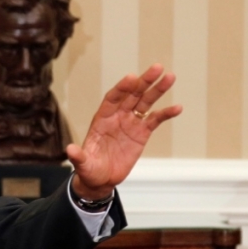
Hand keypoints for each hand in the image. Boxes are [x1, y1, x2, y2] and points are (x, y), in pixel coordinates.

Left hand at [67, 63, 181, 198]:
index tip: (131, 78)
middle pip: (132, 94)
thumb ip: (79, 156)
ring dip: (157, 90)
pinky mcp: (142, 133)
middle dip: (143, 81)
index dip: (121, 88)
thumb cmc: (89, 169)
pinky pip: (155, 120)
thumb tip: (70, 150)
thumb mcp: (83, 164)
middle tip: (157, 68)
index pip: (113, 98)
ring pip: (145, 102)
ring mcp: (130, 123)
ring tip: (170, 77)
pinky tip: (177, 108)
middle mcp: (117, 116)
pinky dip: (166, 113)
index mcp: (102, 118)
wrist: (101, 179)